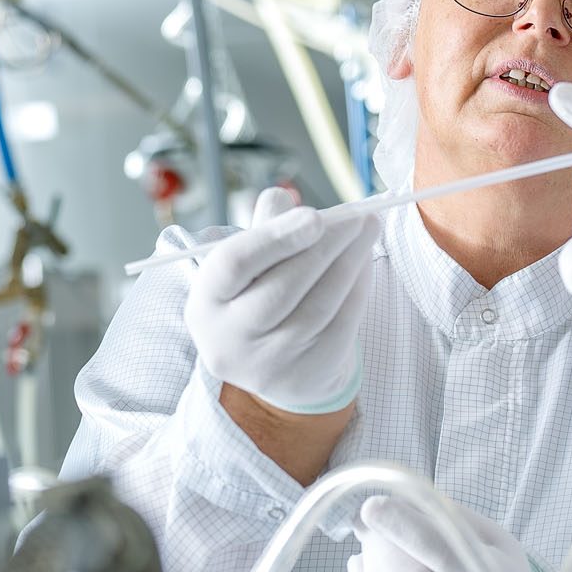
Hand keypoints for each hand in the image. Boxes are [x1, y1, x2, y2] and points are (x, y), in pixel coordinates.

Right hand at [186, 188, 376, 413]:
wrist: (272, 365)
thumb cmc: (256, 298)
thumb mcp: (246, 268)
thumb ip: (262, 228)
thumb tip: (283, 198)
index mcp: (205, 303)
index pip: (233, 264)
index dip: (275, 237)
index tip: (315, 216)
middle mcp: (230, 339)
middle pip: (283, 286)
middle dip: (326, 245)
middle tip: (357, 216)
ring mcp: (269, 363)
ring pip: (319, 304)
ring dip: (350, 261)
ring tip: (367, 230)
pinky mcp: (307, 373)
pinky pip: (341, 324)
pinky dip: (358, 288)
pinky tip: (365, 262)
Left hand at [346, 496, 541, 571]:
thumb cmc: (483, 567)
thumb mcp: (480, 534)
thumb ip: (436, 517)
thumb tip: (375, 510)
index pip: (444, 553)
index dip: (404, 527)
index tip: (371, 505)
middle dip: (382, 546)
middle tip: (373, 525)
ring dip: (370, 569)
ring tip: (375, 550)